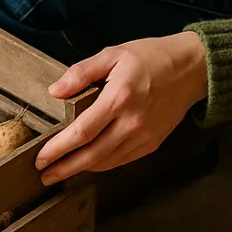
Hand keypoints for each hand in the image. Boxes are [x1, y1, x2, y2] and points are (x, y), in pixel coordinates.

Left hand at [34, 32, 207, 184]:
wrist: (191, 68)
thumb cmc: (150, 57)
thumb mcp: (113, 54)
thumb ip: (81, 72)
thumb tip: (54, 91)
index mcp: (119, 97)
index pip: (82, 132)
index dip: (58, 149)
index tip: (40, 158)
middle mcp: (132, 122)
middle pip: (92, 155)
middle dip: (64, 168)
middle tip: (43, 176)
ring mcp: (144, 136)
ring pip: (106, 162)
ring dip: (81, 170)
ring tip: (61, 172)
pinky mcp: (152, 143)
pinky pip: (121, 160)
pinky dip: (102, 165)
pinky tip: (88, 163)